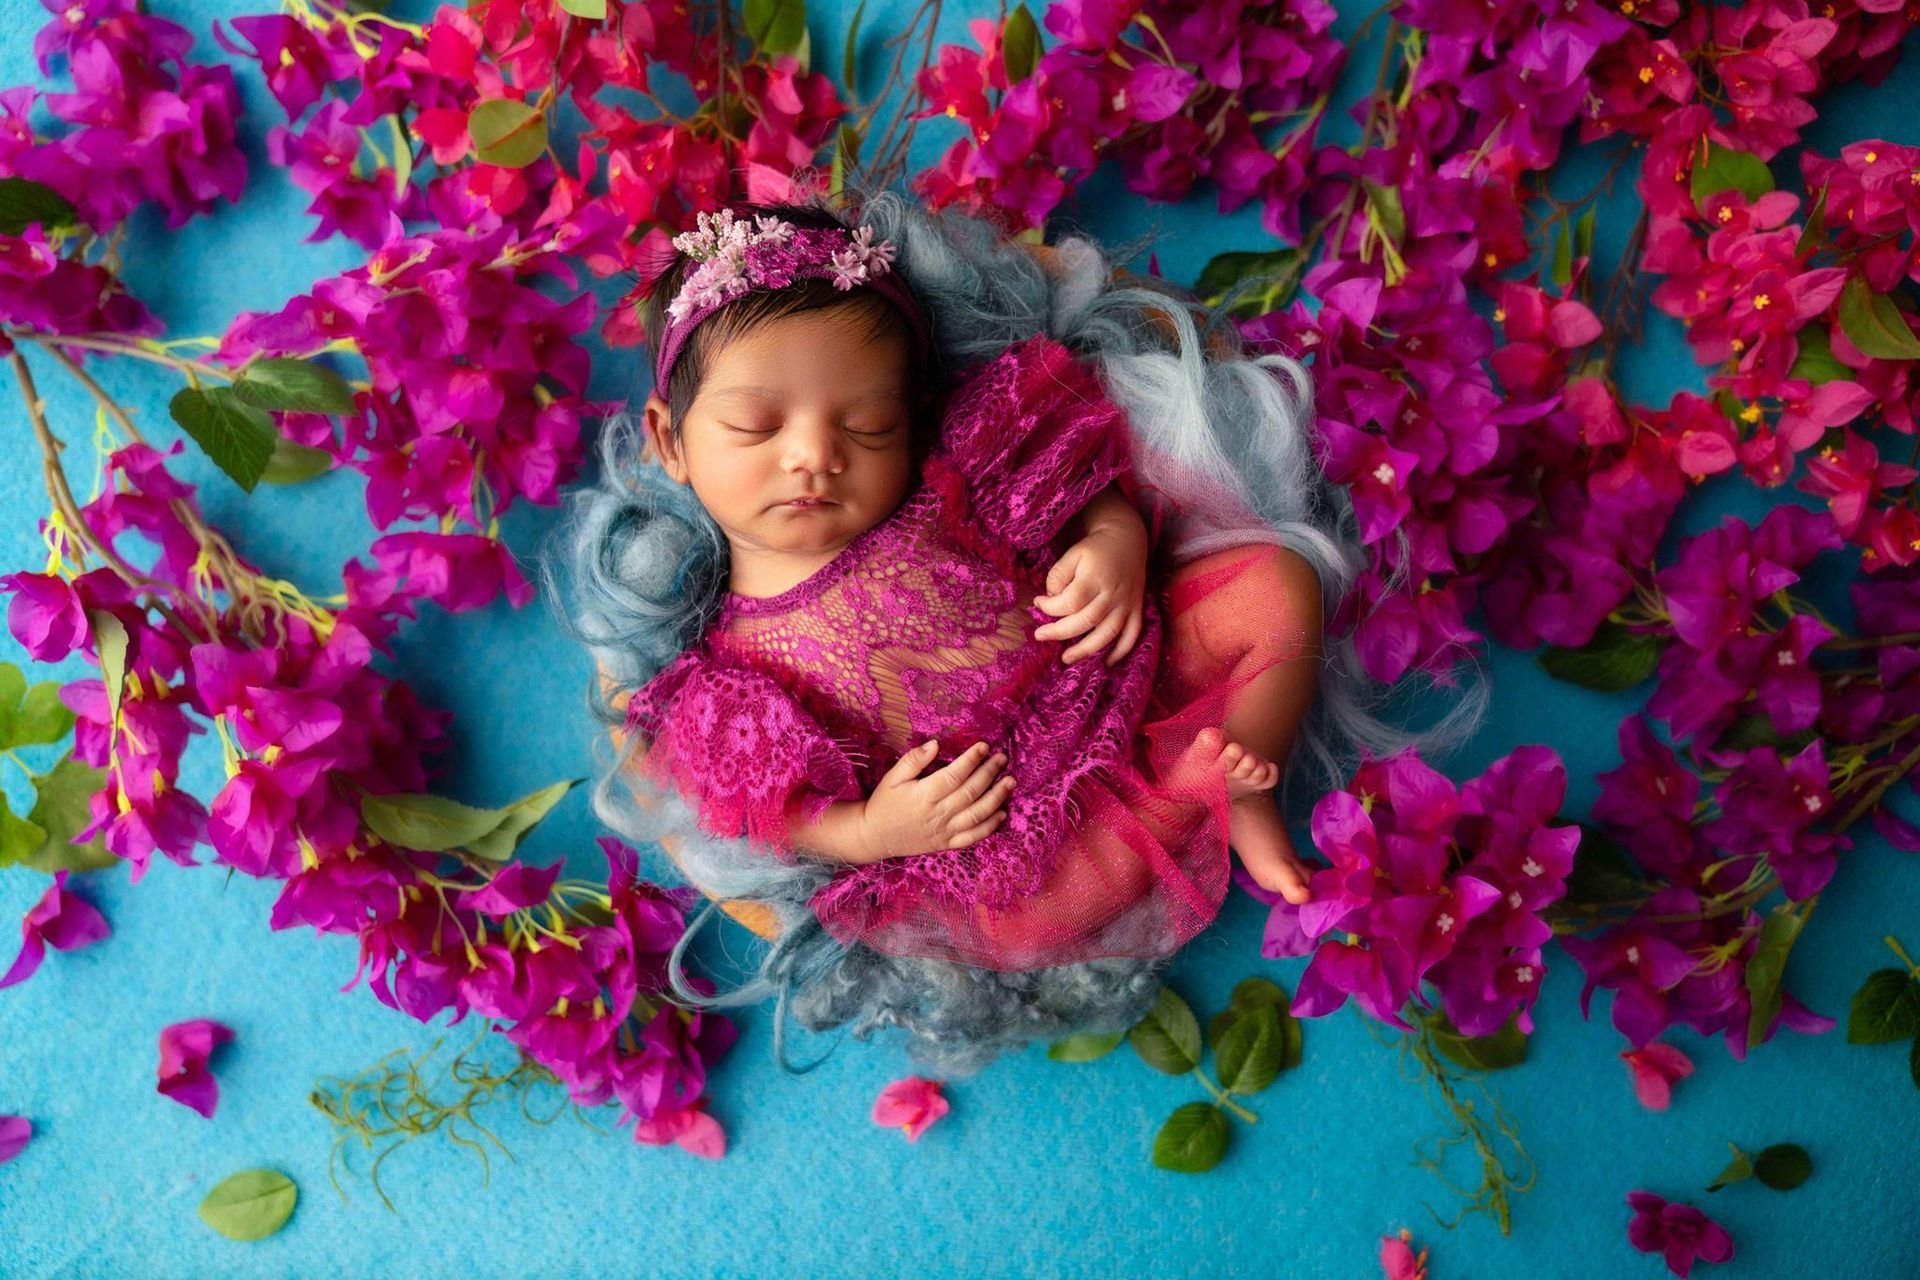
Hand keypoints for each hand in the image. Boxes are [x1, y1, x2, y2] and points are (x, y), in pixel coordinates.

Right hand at [853, 741, 1015, 862]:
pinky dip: (990, 827)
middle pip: (970, 792)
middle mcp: (937, 814)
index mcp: (924, 795)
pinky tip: (1002, 813)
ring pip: (977, 815)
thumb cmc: (884, 803)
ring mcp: (944, 831)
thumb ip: (914, 760)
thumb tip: (936, 744)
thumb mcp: (893, 777)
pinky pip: (973, 837)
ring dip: (997, 798)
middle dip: (989, 773)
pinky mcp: (947, 843)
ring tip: (1010, 782)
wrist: (875, 836)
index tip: (984, 746)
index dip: (971, 760)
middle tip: (1002, 758)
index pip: (954, 775)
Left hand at [1033, 521, 1148, 666]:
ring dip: (1086, 650)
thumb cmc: (1095, 549)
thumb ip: (1058, 575)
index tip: (1038, 603)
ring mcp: (1126, 604)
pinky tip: (1106, 663)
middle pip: (1085, 621)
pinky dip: (1121, 652)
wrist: (1127, 541)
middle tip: (1040, 636)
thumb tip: (1050, 598)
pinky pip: (1132, 635)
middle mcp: (1112, 594)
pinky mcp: (1136, 610)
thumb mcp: (1073, 554)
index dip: (1050, 607)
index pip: (1070, 602)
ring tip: (1066, 658)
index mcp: (1095, 578)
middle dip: (1059, 632)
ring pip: (1107, 634)